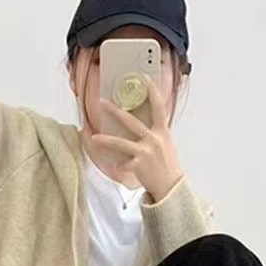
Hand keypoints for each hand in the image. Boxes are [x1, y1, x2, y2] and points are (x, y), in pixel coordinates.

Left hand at [89, 76, 184, 202]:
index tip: (145, 78)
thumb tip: (142, 127)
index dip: (152, 91)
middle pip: (131, 121)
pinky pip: (123, 163)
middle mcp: (154, 139)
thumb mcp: (165, 146)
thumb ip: (155, 135)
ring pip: (121, 143)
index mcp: (162, 132)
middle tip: (103, 102)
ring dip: (106, 140)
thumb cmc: (168, 167)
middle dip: (115, 111)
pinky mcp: (139, 165)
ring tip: (94, 138)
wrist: (171, 187)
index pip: (158, 107)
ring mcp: (146, 152)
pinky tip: (118, 168)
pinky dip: (120, 166)